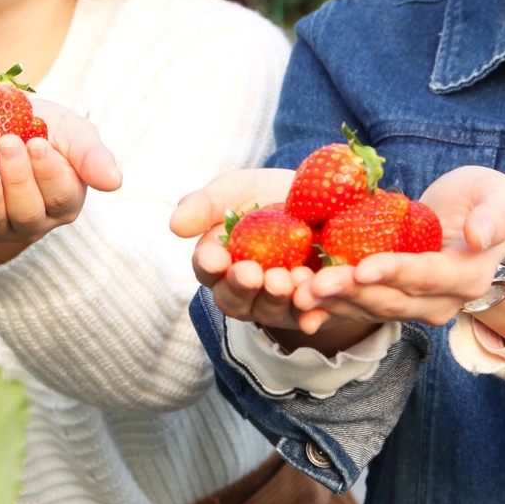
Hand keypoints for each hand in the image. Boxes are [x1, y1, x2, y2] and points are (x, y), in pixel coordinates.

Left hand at [0, 100, 121, 262]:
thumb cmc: (42, 129)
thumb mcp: (73, 134)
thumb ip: (92, 156)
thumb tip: (115, 182)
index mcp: (64, 202)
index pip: (60, 195)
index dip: (48, 171)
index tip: (37, 143)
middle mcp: (34, 222)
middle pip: (28, 213)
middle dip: (17, 180)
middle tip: (7, 144)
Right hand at [170, 168, 381, 348]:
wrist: (329, 200)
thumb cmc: (270, 196)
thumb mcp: (236, 190)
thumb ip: (205, 204)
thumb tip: (175, 225)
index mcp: (219, 261)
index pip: (207, 269)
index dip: (209, 265)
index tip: (215, 259)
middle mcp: (243, 289)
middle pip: (233, 299)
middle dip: (240, 287)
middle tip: (250, 273)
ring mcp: (276, 302)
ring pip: (268, 311)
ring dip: (273, 298)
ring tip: (283, 279)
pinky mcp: (309, 309)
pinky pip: (307, 313)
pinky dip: (307, 307)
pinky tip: (311, 290)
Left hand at [296, 166, 504, 328]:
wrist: (470, 225)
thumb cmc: (482, 202)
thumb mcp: (499, 196)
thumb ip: (496, 215)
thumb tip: (480, 236)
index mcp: (467, 278)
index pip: (427, 277)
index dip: (394, 272)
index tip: (362, 267)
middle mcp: (439, 303)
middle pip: (390, 300)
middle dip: (350, 292)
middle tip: (313, 284)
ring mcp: (410, 308)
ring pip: (367, 309)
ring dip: (330, 304)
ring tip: (297, 294)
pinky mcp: (386, 302)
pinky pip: (355, 308)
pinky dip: (326, 307)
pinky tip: (297, 305)